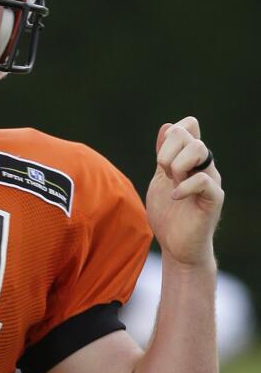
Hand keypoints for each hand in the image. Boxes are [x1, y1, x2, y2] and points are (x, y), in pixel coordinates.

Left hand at [146, 116, 222, 267]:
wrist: (176, 246)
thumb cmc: (169, 214)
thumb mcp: (159, 179)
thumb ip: (163, 155)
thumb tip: (166, 126)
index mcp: (189, 160)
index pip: (189, 126)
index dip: (171, 134)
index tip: (162, 158)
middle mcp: (203, 166)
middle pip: (189, 136)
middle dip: (167, 152)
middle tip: (164, 174)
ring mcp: (210, 181)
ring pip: (200, 150)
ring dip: (176, 165)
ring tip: (171, 183)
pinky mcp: (213, 199)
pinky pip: (204, 180)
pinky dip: (184, 186)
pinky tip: (175, 197)